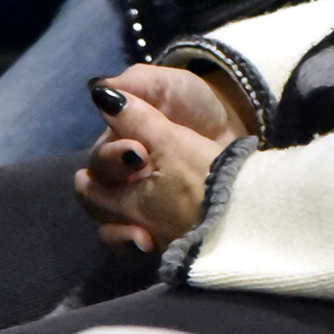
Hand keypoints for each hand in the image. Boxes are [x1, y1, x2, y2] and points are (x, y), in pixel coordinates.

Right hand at [73, 62, 247, 253]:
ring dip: (118, 230)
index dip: (112, 159)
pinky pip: (129, 248)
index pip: (98, 161)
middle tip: (145, 184)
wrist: (239, 130)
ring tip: (142, 235)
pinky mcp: (157, 228)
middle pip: (94, 196)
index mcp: (118, 145)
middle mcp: (122, 178)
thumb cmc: (198, 105)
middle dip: (112, 195)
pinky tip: (147, 245)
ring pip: (106, 225)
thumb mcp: (171, 85)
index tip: (140, 154)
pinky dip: (132, 248)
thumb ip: (136, 84)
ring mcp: (138, 206)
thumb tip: (98, 91)